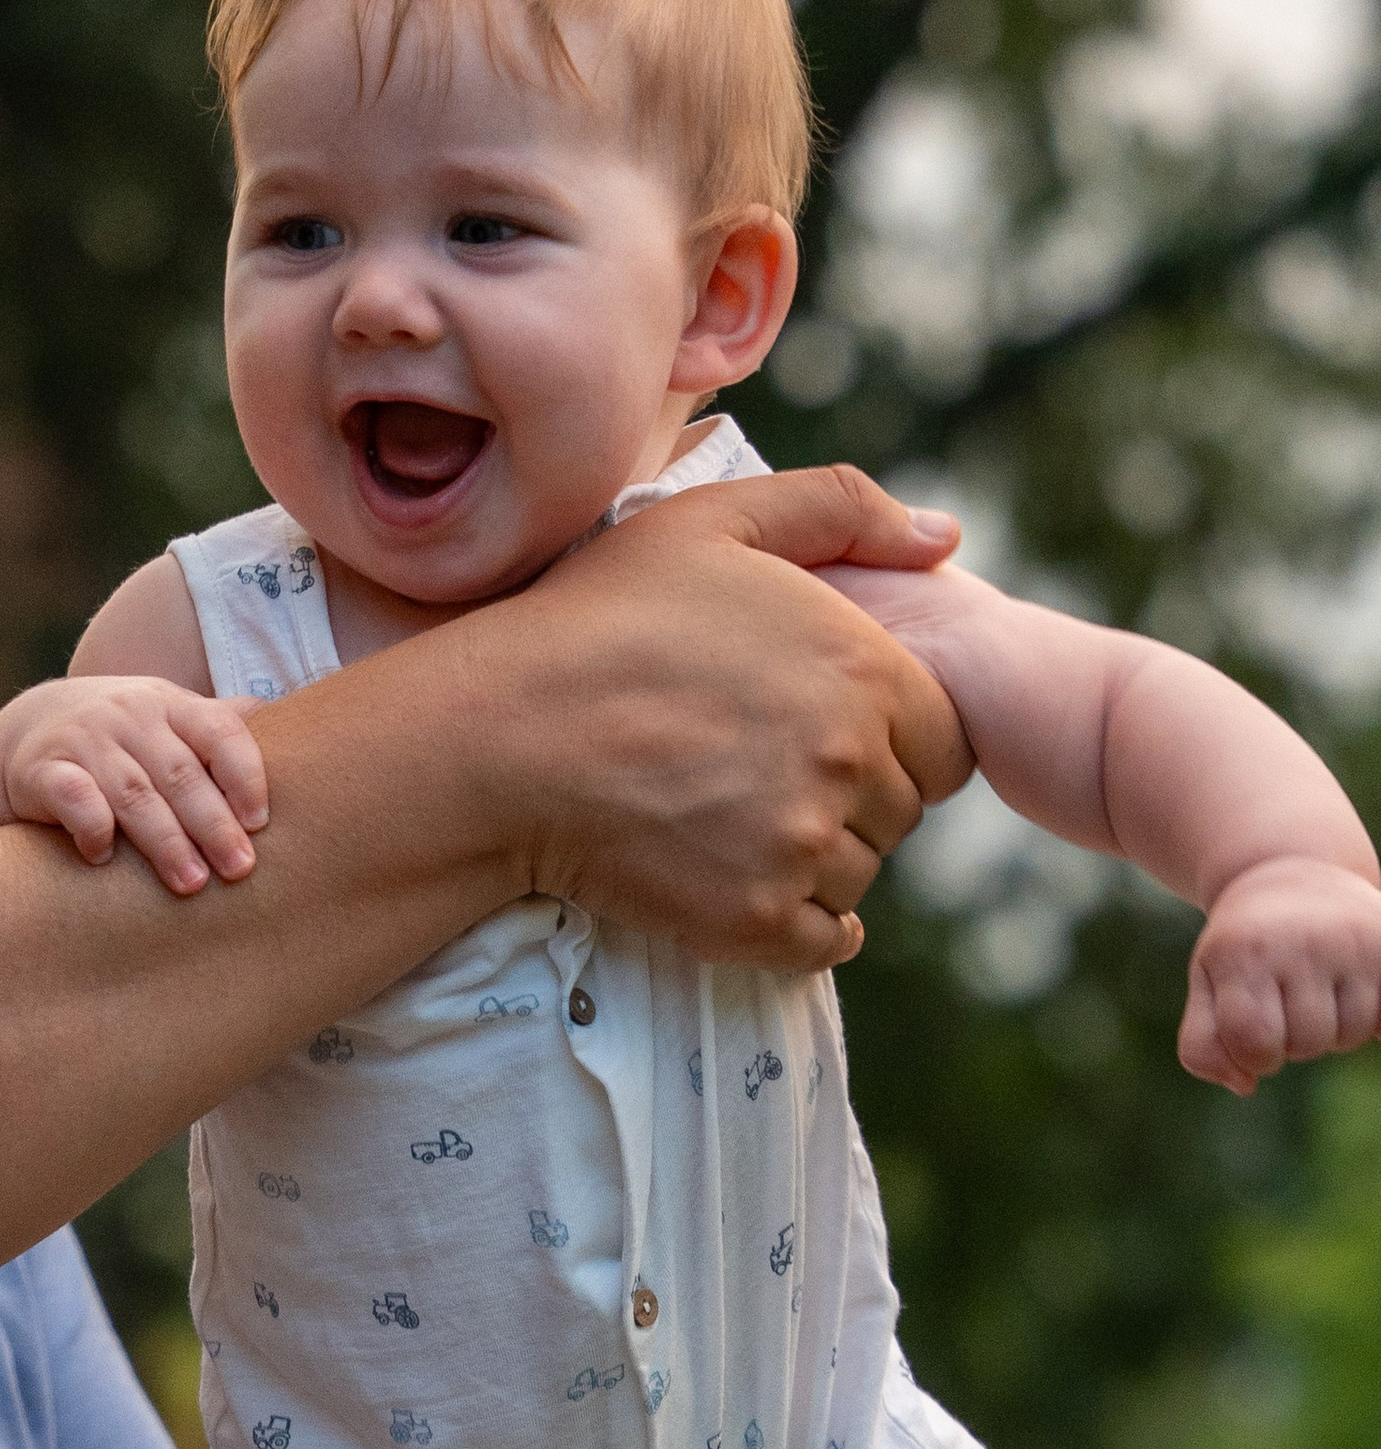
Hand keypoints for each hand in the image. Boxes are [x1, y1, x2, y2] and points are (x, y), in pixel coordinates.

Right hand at [0, 676, 268, 893]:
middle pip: (180, 773)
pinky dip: (91, 828)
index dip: (244, 775)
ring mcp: (84, 740)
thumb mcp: (168, 723)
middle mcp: (129, 715)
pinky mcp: (42, 769)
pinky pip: (73, 797)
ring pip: (133, 792)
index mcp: (170, 706)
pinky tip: (104, 859)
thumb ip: (218, 730)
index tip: (260, 823)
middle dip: (212, 824)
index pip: (218, 732)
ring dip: (164, 841)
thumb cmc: (121, 741)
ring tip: (191, 883)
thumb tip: (287, 728)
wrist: (29, 733)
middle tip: (238, 870)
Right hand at [445, 466, 971, 973]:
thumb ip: (840, 507)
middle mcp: (850, 762)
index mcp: (864, 668)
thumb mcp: (715, 521)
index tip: (821, 730)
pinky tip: (745, 885)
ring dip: (816, 859)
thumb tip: (947, 538)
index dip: (892, 737)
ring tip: (734, 822)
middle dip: (854, 797)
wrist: (501, 739)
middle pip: (902, 810)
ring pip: (858, 874)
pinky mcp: (754, 919)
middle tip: (764, 775)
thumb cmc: (598, 619)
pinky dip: (798, 925)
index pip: (944, 738)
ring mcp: (802, 848)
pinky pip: (823, 940)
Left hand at [1179, 856, 1380, 1092]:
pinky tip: (1358, 995)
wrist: (1291, 870)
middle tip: (1289, 1003)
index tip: (1255, 1037)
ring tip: (1320, 993)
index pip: (1255, 1042)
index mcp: (1243, 954)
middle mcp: (1300, 941)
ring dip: (1335, 1031)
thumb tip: (1245, 1085)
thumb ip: (1204, 1045)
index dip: (1255, 1056)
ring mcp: (1351, 940)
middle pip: (1307, 1043)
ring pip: (1351, 1034)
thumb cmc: (1242, 945)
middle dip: (1295, 1041)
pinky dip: (1375, 1021)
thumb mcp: (1208, 984)